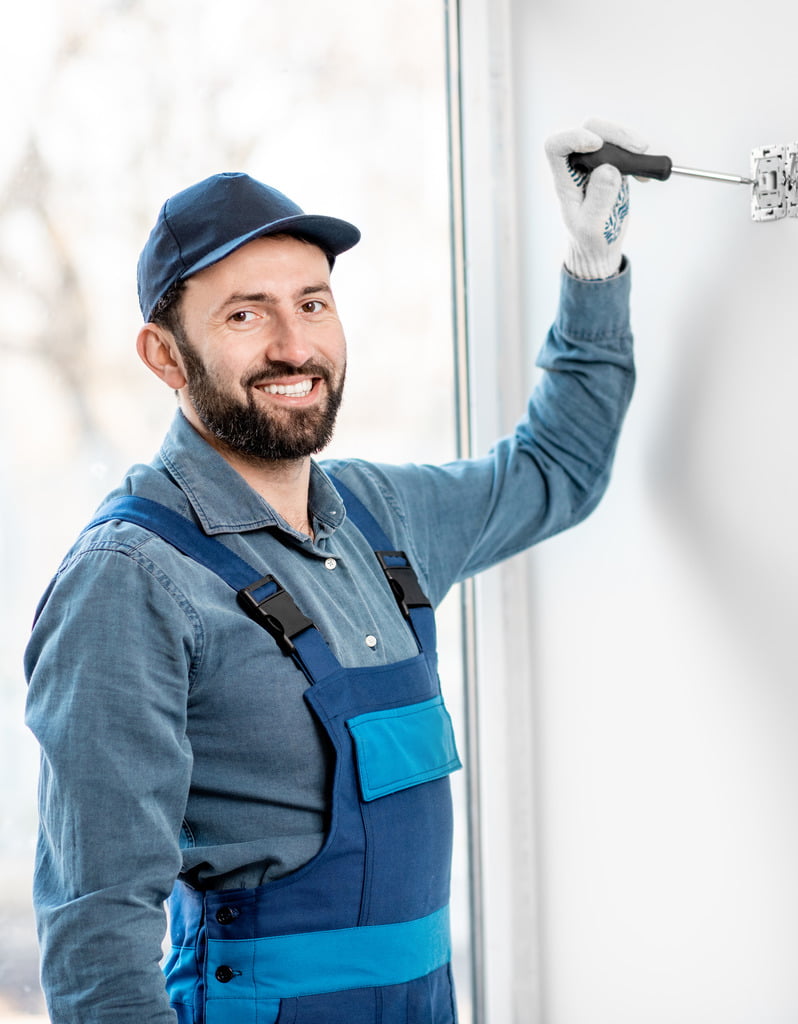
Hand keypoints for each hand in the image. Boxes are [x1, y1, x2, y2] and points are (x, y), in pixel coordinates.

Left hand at [545, 117, 647, 279]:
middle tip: (638, 149)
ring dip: (629, 141)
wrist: (599, 246)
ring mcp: (596, 163)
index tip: (596, 144)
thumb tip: (609, 169)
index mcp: (564, 179)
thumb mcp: (593, 226)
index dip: (573, 137)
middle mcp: (578, 166)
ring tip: (644, 164)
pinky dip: (638, 156)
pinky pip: (624, 148)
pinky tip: (645, 176)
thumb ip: (599, 199)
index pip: (556, 146)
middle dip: (613, 134)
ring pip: (609, 134)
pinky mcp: (613, 165)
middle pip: (589, 129)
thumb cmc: (589, 239)